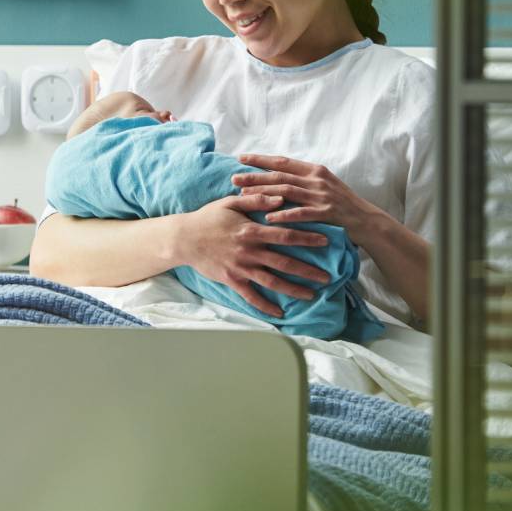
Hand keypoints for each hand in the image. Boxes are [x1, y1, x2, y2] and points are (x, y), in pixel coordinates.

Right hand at [173, 196, 331, 318]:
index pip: (286, 234)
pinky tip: (279, 313)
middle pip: (285, 262)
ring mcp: (240, 268)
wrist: (184, 238)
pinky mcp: (231, 280)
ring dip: (293, 289)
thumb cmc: (208, 218)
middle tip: (328, 277)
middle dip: (308, 270)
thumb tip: (280, 197)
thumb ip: (257, 200)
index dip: (308, 238)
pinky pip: (251, 296)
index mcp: (252, 231)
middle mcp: (249, 251)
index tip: (326, 241)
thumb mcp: (231, 203)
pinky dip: (265, 305)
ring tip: (311, 295)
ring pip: (272, 281)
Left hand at [233, 154, 377, 242]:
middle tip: (233, 178)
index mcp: (314, 170)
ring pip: (287, 191)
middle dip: (255, 176)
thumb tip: (276, 176)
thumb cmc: (342, 204)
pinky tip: (268, 218)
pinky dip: (284, 215)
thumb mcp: (323, 185)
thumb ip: (303, 179)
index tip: (241, 158)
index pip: (282, 161)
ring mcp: (322, 195)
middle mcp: (317, 179)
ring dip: (264, 193)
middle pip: (280, 175)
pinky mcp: (327, 213)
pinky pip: (301, 213)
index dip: (260, 159)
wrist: (367, 220)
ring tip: (244, 196)